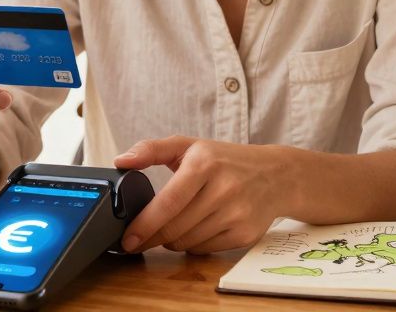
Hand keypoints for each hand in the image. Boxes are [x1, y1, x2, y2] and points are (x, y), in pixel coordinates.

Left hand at [114, 136, 293, 253]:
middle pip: (175, 228)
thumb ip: (152, 149)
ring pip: (188, 242)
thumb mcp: (189, 145)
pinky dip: (192, 244)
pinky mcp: (245, 234)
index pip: (168, 203)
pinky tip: (193, 230)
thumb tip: (120, 160)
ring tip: (169, 229)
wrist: (275, 175)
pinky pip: (205, 249)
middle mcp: (223, 189)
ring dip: (171, 240)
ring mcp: (237, 214)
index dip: (145, 224)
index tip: (128, 238)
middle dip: (151, 237)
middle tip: (138, 240)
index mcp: (204, 164)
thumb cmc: (224, 160)